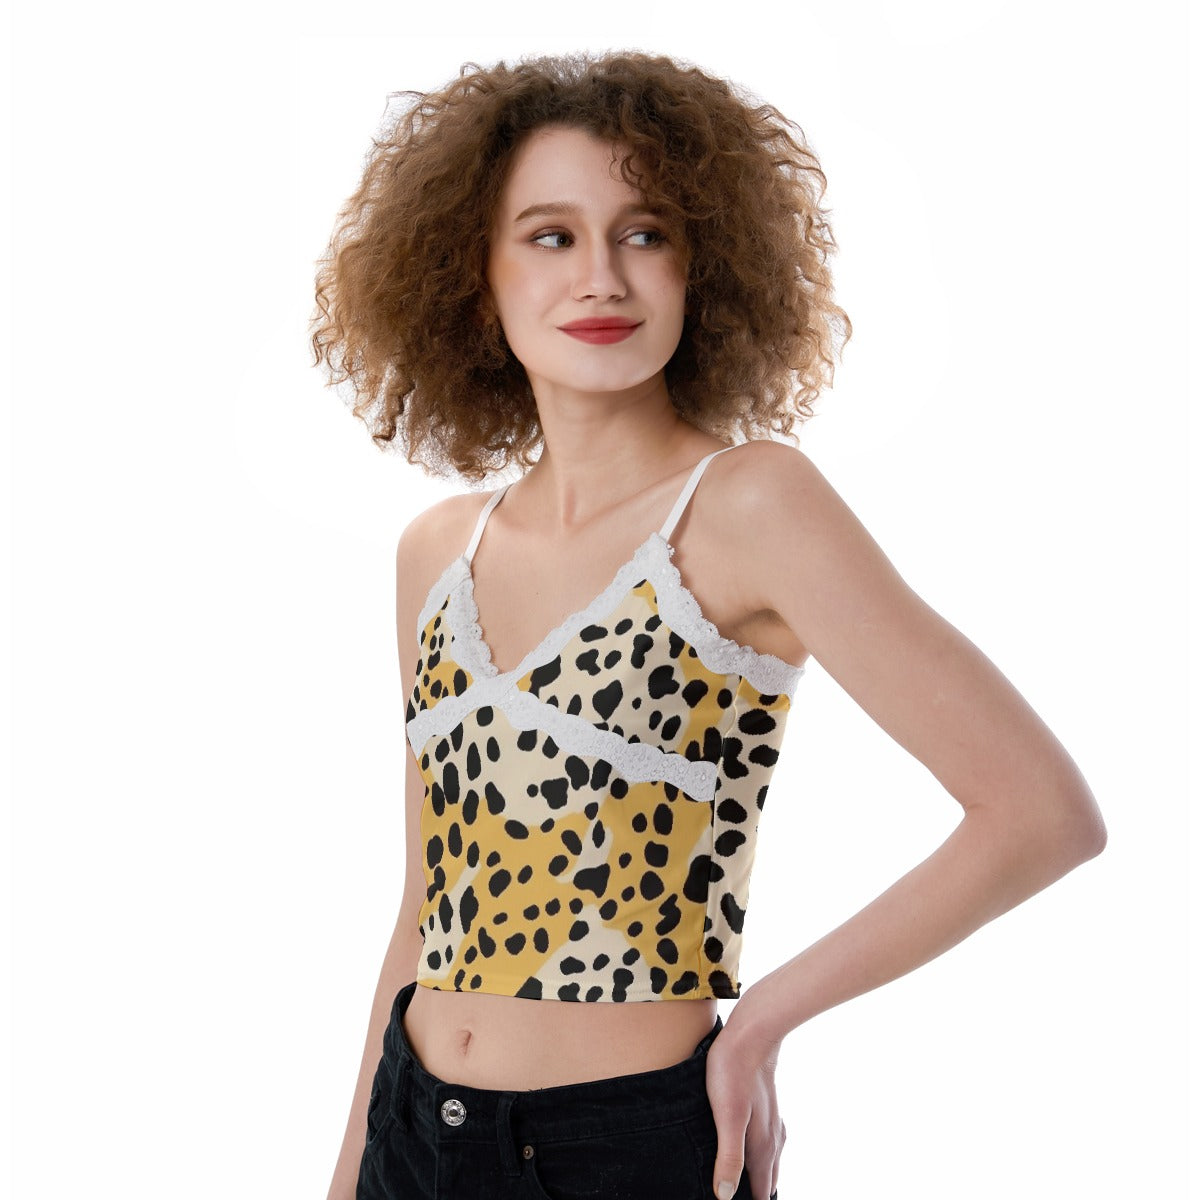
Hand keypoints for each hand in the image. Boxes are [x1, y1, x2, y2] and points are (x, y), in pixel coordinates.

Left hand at [704, 1012, 785, 1198]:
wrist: (751, 1033)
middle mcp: (772, 1139)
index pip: (761, 1193)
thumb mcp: (727, 1117)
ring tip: (744, 1187)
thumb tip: (726, 1197)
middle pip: (767, 1181)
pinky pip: (766, 1144)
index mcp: (762, 1147)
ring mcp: (772, 1123)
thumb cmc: (734, 1073)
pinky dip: (758, 1158)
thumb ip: (729, 1157)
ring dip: (758, 1178)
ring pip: (769, 1162)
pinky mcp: (765, 1109)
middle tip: (737, 1198)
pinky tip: (747, 1152)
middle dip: (756, 1195)